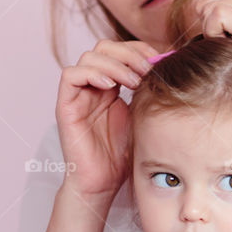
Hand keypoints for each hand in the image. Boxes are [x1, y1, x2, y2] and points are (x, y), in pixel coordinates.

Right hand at [56, 39, 159, 199]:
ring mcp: (78, 95)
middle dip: (129, 53)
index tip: (159, 58)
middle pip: (103, 47)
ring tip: (133, 82)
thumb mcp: (141, 115)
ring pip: (89, 57)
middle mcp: (92, 87)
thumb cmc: (123, 155)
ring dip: (115, 64)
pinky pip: (70, 76)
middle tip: (147, 69)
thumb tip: (166, 64)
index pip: (119, 50)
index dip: (138, 48)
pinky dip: (91, 74)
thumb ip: (147, 90)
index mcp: (110, 86)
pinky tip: (110, 87)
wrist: (103, 183)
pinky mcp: (65, 106)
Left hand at [182, 0, 231, 55]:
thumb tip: (194, 10)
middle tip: (224, 39)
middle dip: (205, 22)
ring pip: (205, 6)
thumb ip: (228, 10)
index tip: (220, 20)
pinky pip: (214, 16)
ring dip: (209, 31)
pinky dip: (214, 34)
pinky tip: (230, 44)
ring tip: (229, 43)